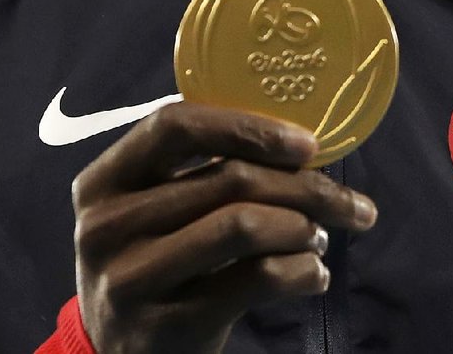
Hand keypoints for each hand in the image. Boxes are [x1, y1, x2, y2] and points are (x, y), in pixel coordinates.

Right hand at [72, 102, 376, 353]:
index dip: (245, 126)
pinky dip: (300, 271)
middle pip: (226, 178)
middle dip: (303, 185)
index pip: (175, 125)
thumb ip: (201, 169)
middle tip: (349, 201)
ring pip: (243, 226)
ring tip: (321, 236)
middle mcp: (107, 226)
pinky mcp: (166, 326)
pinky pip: (254, 280)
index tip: (307, 143)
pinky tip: (313, 274)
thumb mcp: (153, 208)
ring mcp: (132, 279)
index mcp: (104, 180)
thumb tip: (298, 144)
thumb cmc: (152, 260)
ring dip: (303, 226)